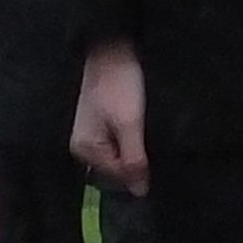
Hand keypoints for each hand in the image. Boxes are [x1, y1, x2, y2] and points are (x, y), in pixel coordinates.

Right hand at [72, 41, 149, 195]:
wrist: (112, 49)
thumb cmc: (119, 86)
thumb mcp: (129, 124)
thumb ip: (133, 160)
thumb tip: (139, 193)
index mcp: (85, 149)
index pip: (117, 177)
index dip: (139, 173)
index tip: (159, 161)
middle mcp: (83, 146)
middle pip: (116, 168)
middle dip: (136, 162)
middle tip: (157, 150)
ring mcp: (91, 134)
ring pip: (119, 156)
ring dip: (135, 152)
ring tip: (152, 139)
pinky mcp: (100, 123)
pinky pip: (118, 143)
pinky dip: (132, 141)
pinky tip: (144, 132)